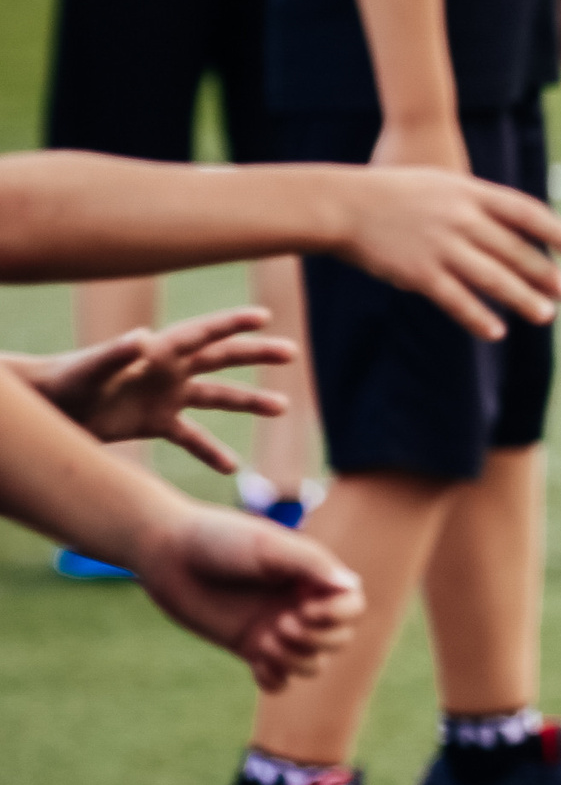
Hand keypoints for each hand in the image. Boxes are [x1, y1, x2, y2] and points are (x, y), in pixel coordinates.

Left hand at [25, 309, 295, 470]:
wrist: (46, 407)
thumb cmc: (62, 383)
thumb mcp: (88, 370)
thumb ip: (115, 354)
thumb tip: (144, 338)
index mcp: (156, 354)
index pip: (201, 334)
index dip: (232, 324)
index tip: (264, 317)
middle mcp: (166, 372)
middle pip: (219, 359)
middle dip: (255, 354)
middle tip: (290, 352)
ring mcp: (163, 397)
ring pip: (216, 396)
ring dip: (248, 401)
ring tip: (281, 407)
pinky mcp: (155, 423)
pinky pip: (191, 437)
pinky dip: (211, 452)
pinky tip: (231, 468)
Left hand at [128, 503, 366, 691]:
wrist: (167, 552)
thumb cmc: (218, 540)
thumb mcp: (268, 546)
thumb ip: (311, 564)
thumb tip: (351, 586)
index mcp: (312, 578)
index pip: (351, 607)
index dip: (338, 616)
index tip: (305, 610)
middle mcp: (300, 604)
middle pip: (338, 640)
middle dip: (316, 640)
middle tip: (280, 625)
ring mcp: (276, 628)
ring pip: (312, 664)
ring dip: (295, 660)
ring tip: (263, 641)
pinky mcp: (249, 647)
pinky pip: (278, 679)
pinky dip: (274, 679)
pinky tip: (256, 663)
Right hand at [335, 167, 560, 341]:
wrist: (339, 204)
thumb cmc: (392, 194)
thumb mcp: (439, 183)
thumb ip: (476, 202)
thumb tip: (513, 225)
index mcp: (467, 191)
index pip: (523, 211)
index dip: (553, 230)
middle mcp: (459, 217)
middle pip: (514, 249)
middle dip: (545, 272)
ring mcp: (440, 246)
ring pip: (493, 278)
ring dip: (524, 299)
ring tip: (546, 314)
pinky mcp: (418, 272)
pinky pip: (457, 300)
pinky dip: (479, 317)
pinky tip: (497, 331)